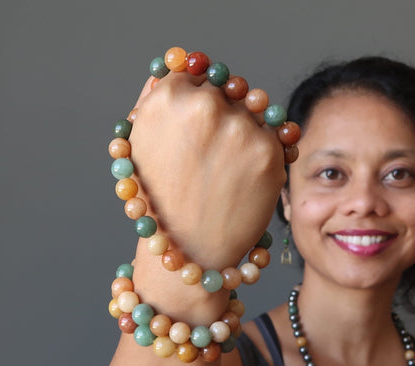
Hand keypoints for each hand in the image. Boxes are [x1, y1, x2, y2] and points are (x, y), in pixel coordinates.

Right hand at [128, 71, 285, 269]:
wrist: (188, 252)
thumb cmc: (161, 201)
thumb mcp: (140, 144)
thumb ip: (157, 97)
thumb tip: (180, 63)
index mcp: (168, 98)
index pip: (197, 71)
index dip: (199, 99)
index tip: (199, 124)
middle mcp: (206, 106)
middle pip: (229, 87)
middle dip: (225, 113)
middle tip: (213, 156)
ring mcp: (241, 129)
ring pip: (255, 109)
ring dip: (247, 131)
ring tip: (226, 171)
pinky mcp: (270, 153)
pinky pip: (274, 135)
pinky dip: (264, 153)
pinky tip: (243, 179)